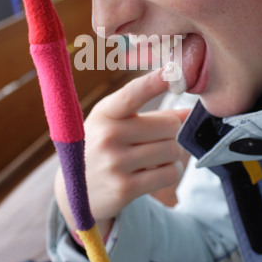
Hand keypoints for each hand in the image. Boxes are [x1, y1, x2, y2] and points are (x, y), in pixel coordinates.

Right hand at [55, 69, 189, 237]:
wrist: (74, 191)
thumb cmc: (101, 147)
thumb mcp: (113, 123)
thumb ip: (150, 115)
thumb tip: (187, 112)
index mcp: (105, 113)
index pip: (133, 94)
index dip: (154, 82)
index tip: (172, 70)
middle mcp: (108, 135)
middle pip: (169, 125)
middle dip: (171, 132)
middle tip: (157, 139)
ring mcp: (116, 163)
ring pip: (172, 150)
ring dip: (172, 154)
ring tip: (155, 157)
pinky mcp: (125, 188)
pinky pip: (169, 173)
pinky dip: (171, 171)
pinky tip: (157, 171)